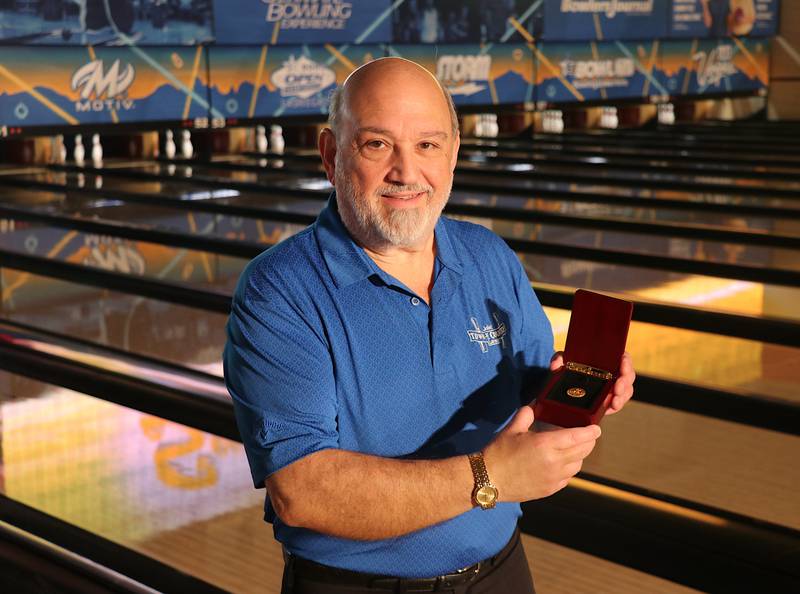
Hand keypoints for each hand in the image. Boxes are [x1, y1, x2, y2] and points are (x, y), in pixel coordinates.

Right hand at [484, 406, 600, 501]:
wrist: (489, 480)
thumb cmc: (498, 453)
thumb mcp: (512, 429)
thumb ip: (526, 414)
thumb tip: (534, 404)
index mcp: (545, 444)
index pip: (577, 437)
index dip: (590, 432)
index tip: (596, 429)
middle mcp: (553, 462)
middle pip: (582, 451)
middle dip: (588, 442)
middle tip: (587, 436)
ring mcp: (553, 478)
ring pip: (577, 465)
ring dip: (579, 456)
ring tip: (573, 449)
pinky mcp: (550, 490)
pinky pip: (567, 478)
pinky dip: (568, 469)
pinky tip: (560, 463)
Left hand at [549, 351, 634, 415]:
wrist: (565, 387)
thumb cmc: (568, 369)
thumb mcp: (563, 362)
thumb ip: (558, 359)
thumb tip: (555, 365)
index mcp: (608, 361)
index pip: (624, 358)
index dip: (626, 361)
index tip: (622, 363)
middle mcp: (614, 374)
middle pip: (628, 377)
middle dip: (625, 384)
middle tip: (617, 389)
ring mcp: (613, 388)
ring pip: (625, 392)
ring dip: (622, 398)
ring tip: (614, 403)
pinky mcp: (609, 400)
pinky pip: (617, 404)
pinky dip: (614, 407)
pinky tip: (609, 409)